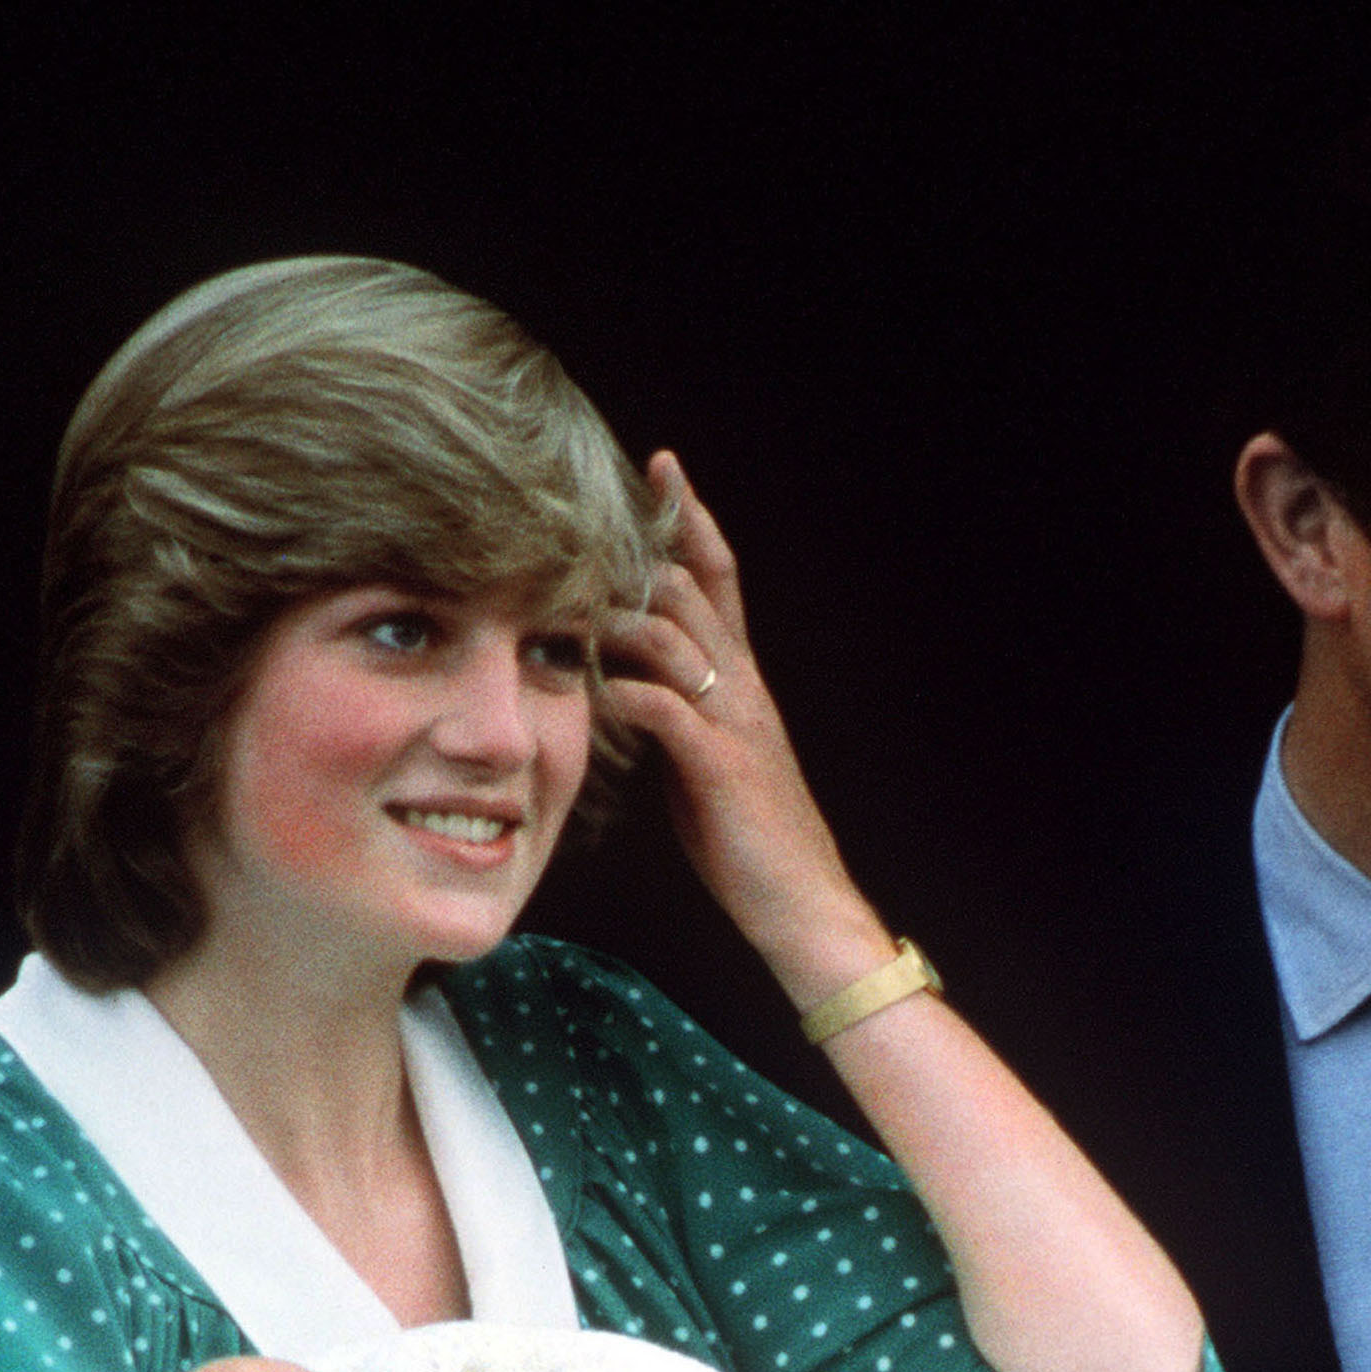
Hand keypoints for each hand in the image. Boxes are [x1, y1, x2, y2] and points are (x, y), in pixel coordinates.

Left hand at [597, 458, 893, 1007]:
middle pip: (686, 587)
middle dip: (632, 557)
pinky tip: (590, 696)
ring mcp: (733, 721)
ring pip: (670, 634)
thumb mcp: (710, 763)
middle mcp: (743, 686)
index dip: (691, 520)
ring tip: (567, 620)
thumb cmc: (752, 843)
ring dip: (611, 622)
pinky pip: (660, 706)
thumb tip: (628, 690)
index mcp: (743, 683)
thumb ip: (676, 717)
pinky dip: (618, 694)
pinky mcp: (717, 763)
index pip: (718, 579)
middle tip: (578, 536)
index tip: (660, 467)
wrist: (804, 904)